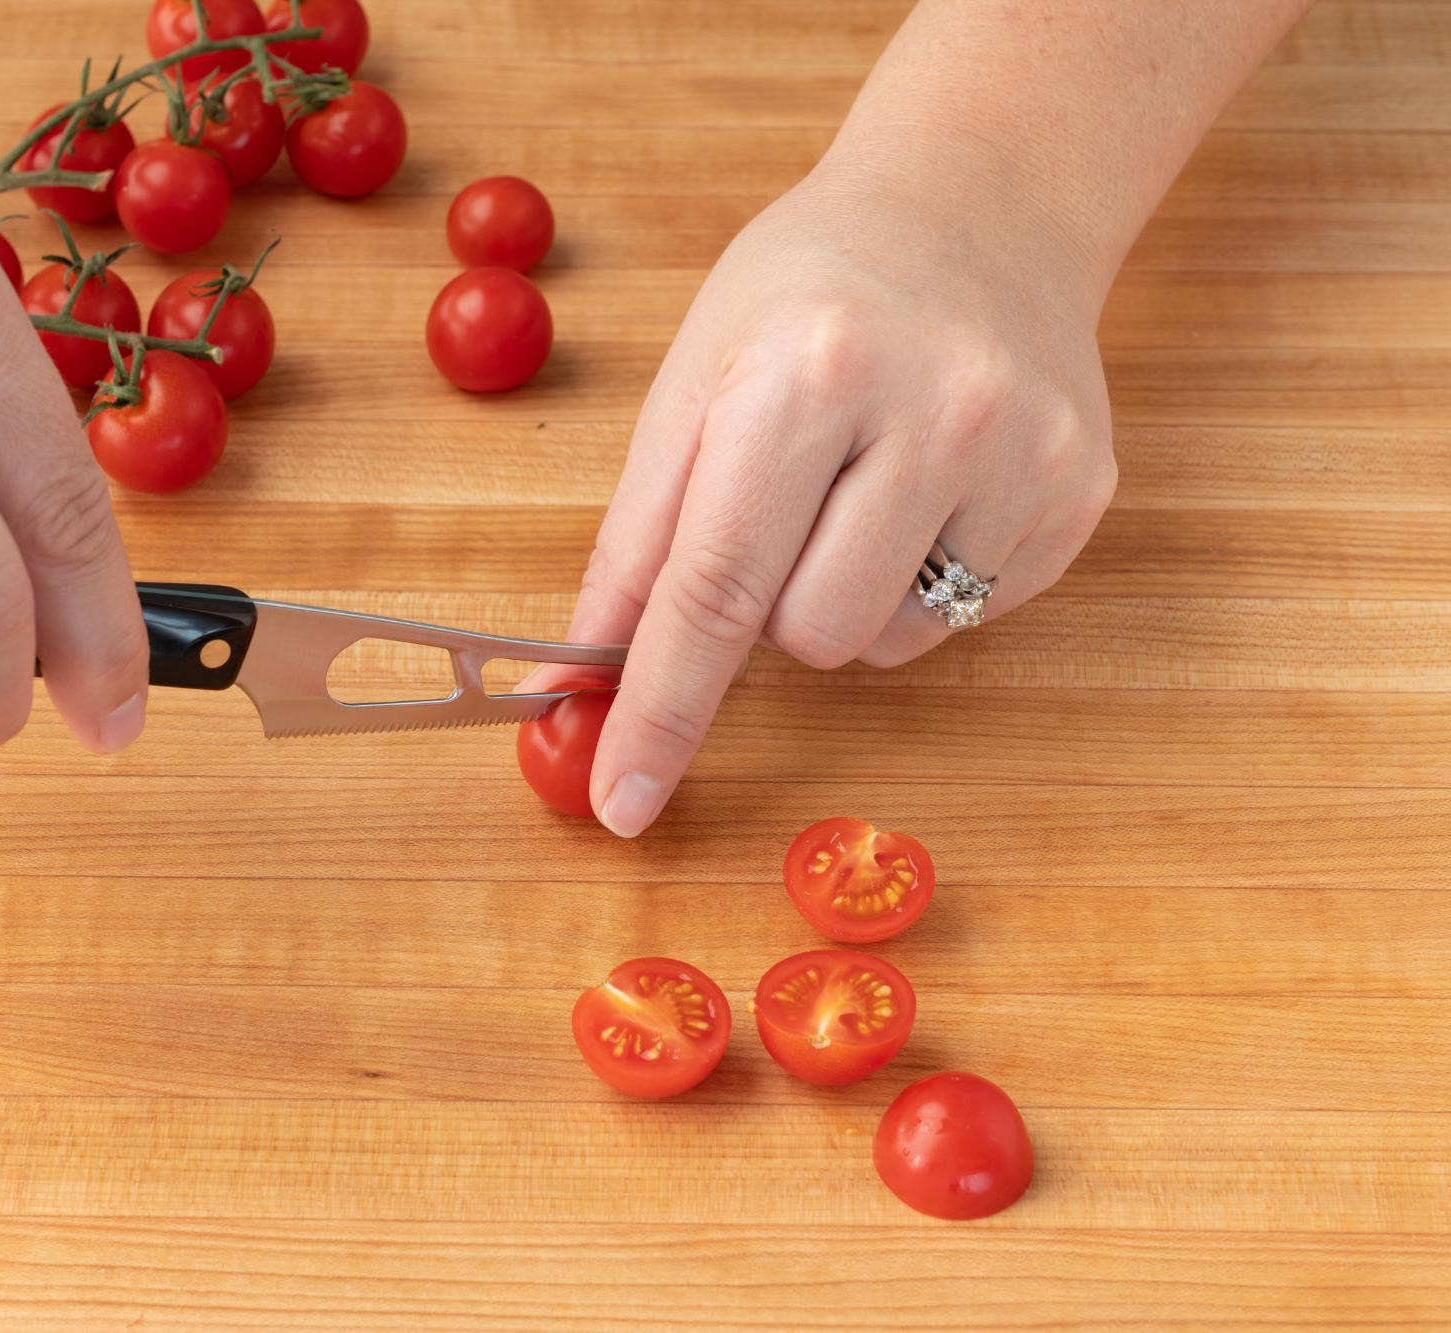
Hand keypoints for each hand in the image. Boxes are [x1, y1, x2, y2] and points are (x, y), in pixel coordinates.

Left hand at [564, 160, 1117, 835]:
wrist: (978, 205)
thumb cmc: (807, 294)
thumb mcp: (695, 384)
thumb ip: (634, 547)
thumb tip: (574, 690)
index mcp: (809, 371)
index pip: (716, 585)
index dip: (660, 709)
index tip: (620, 804)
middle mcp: (936, 412)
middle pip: (809, 635)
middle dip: (769, 608)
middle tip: (787, 503)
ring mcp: (1027, 456)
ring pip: (889, 645)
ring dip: (846, 599)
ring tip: (863, 487)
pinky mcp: (1084, 494)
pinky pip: (967, 620)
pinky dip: (922, 581)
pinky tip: (931, 486)